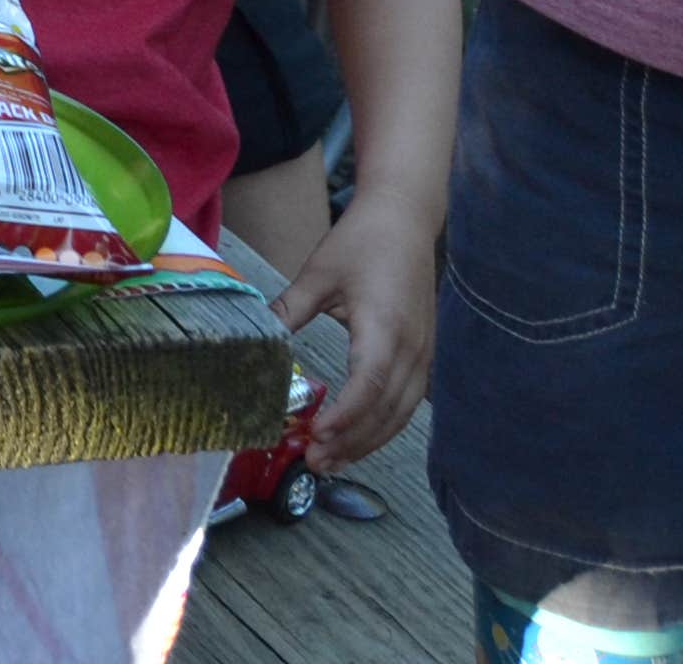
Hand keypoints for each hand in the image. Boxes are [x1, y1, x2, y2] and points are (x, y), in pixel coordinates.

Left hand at [274, 193, 437, 462]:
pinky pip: (407, 403)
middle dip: (352, 442)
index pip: (368, 385)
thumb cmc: (361, 243)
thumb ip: (290, 309)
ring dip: (368, 441)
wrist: (405, 221)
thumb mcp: (318, 274)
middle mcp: (411, 349)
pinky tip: (355, 437)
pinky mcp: (423, 356)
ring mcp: (423, 355)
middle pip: (386, 411)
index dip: (345, 416)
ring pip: (400, 414)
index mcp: (384, 327)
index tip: (315, 434)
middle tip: (314, 462)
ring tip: (330, 460)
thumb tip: (258, 338)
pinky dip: (382, 425)